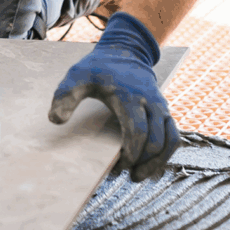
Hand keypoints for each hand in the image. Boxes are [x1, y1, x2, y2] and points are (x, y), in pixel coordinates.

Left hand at [48, 12, 179, 180]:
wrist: (125, 52)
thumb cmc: (97, 68)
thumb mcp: (76, 77)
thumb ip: (64, 97)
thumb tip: (55, 120)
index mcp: (130, 96)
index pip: (137, 130)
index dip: (130, 152)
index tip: (116, 168)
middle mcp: (150, 102)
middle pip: (156, 139)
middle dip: (142, 161)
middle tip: (121, 174)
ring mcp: (160, 107)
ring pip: (171, 140)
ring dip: (157, 162)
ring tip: (137, 177)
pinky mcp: (164, 112)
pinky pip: (174, 136)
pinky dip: (165, 154)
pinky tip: (148, 166)